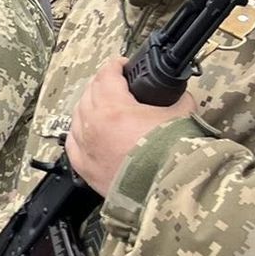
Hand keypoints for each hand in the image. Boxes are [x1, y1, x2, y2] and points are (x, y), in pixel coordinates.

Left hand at [64, 58, 197, 195]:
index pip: (107, 75)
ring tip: (103, 106)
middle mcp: (92, 124)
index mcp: (112, 107)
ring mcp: (85, 147)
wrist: (168, 190)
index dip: (116, 66)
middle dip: (102, 85)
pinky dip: (79, 133)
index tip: (124, 65)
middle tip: (116, 84)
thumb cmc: (173, 154)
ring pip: (77, 117)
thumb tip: (179, 96)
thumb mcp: (181, 115)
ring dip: (89, 107)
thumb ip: (177, 99)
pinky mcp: (85, 168)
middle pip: (89, 94)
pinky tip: (87, 132)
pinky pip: (73, 144)